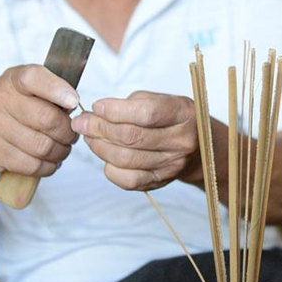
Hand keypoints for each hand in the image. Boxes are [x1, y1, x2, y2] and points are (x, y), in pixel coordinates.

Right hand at [0, 65, 78, 176]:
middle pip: (48, 119)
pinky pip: (32, 165)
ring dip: (61, 152)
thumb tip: (75, 106)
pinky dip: (48, 166)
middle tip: (71, 135)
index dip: (59, 90)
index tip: (73, 102)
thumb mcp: (24, 90)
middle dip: (68, 131)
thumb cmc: (7, 110)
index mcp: (12, 79)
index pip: (35, 78)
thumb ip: (50, 91)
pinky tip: (49, 161)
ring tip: (62, 149)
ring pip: (43, 146)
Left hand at [71, 91, 198, 190]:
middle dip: (99, 128)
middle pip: (131, 137)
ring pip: (125, 159)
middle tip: (81, 122)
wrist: (200, 147)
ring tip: (89, 136)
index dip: (115, 111)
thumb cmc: (173, 118)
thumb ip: (132, 103)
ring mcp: (172, 164)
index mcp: (183, 113)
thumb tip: (97, 112)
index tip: (96, 106)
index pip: (146, 113)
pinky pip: (129, 180)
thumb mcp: (161, 99)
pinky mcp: (161, 181)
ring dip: (100, 147)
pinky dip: (110, 168)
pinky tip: (105, 156)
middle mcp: (181, 141)